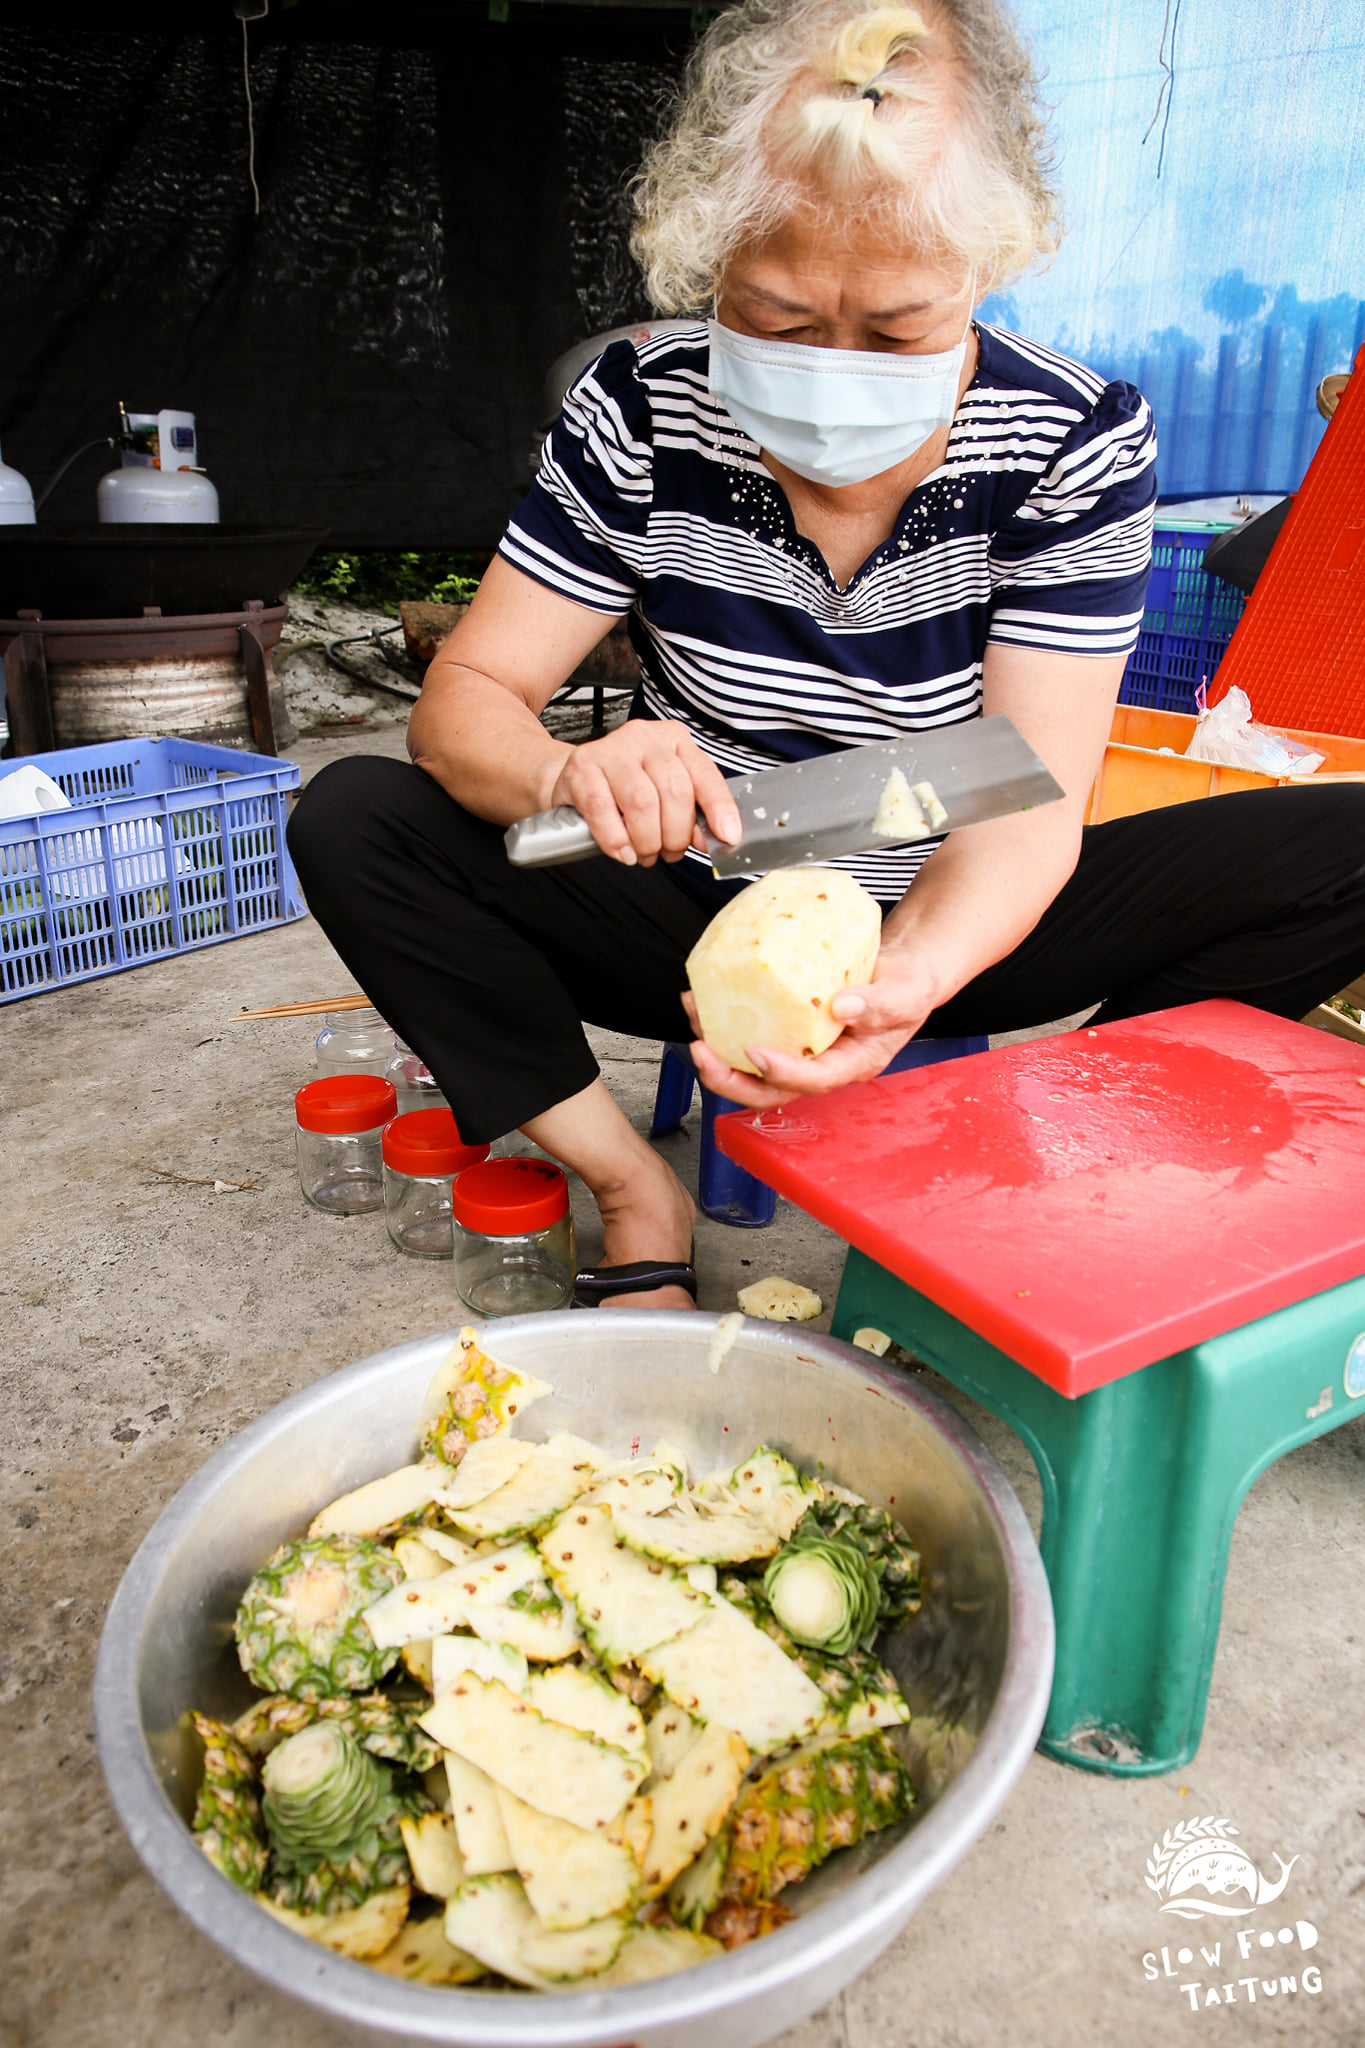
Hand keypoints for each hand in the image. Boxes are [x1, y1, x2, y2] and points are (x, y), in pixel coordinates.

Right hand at [548, 720, 740, 866]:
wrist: (576, 778)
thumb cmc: (625, 788)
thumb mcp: (664, 794)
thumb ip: (691, 813)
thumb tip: (711, 838)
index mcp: (675, 740)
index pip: (705, 774)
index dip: (719, 808)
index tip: (727, 836)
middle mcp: (646, 738)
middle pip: (674, 791)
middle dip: (676, 834)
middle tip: (670, 853)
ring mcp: (612, 749)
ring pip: (641, 802)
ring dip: (647, 840)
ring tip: (645, 853)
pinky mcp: (582, 766)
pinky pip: (602, 809)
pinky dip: (616, 839)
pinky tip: (623, 851)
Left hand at [683, 943, 943, 1107]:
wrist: (900, 969)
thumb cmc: (908, 984)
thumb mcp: (906, 991)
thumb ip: (880, 1003)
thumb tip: (841, 1006)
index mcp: (852, 1063)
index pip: (813, 1081)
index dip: (782, 1073)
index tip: (755, 1052)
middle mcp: (821, 1064)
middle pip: (768, 1090)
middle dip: (729, 1079)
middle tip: (699, 1050)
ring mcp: (800, 1049)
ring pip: (750, 1066)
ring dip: (716, 1046)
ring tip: (694, 1009)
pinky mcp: (786, 1028)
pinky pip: (752, 1032)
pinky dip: (724, 1020)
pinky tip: (705, 995)